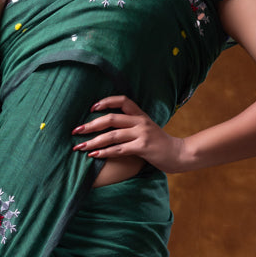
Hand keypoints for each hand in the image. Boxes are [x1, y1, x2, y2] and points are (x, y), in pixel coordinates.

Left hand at [72, 96, 187, 172]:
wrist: (179, 154)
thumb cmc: (160, 144)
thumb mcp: (147, 129)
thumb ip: (133, 125)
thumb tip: (111, 127)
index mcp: (141, 115)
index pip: (122, 100)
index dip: (106, 101)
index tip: (91, 108)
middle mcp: (140, 121)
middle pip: (111, 118)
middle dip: (91, 124)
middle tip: (76, 131)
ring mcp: (142, 134)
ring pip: (112, 135)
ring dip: (93, 141)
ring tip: (80, 147)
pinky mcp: (143, 147)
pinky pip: (119, 149)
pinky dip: (104, 152)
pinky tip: (94, 155)